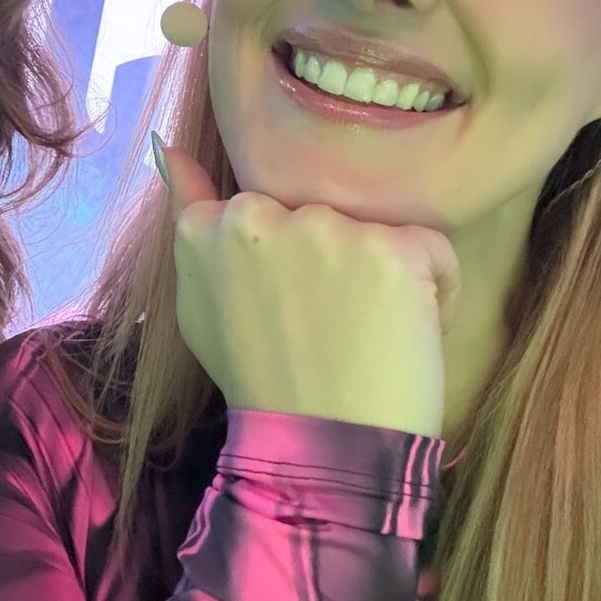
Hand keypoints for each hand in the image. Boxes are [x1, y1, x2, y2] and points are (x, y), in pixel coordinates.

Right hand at [159, 145, 457, 436]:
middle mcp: (259, 215)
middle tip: (323, 332)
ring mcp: (326, 229)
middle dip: (334, 263)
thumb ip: (187, 221)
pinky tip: (403, 339)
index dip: (286, 265)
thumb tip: (166, 148)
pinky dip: (434, 294)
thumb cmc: (262, 384)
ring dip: (382, 277)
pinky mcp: (392, 250)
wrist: (323, 452)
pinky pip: (432, 254)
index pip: (261, 210)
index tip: (285, 312)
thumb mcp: (198, 306)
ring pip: (376, 232)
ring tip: (363, 338)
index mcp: (207, 228)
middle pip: (322, 218)